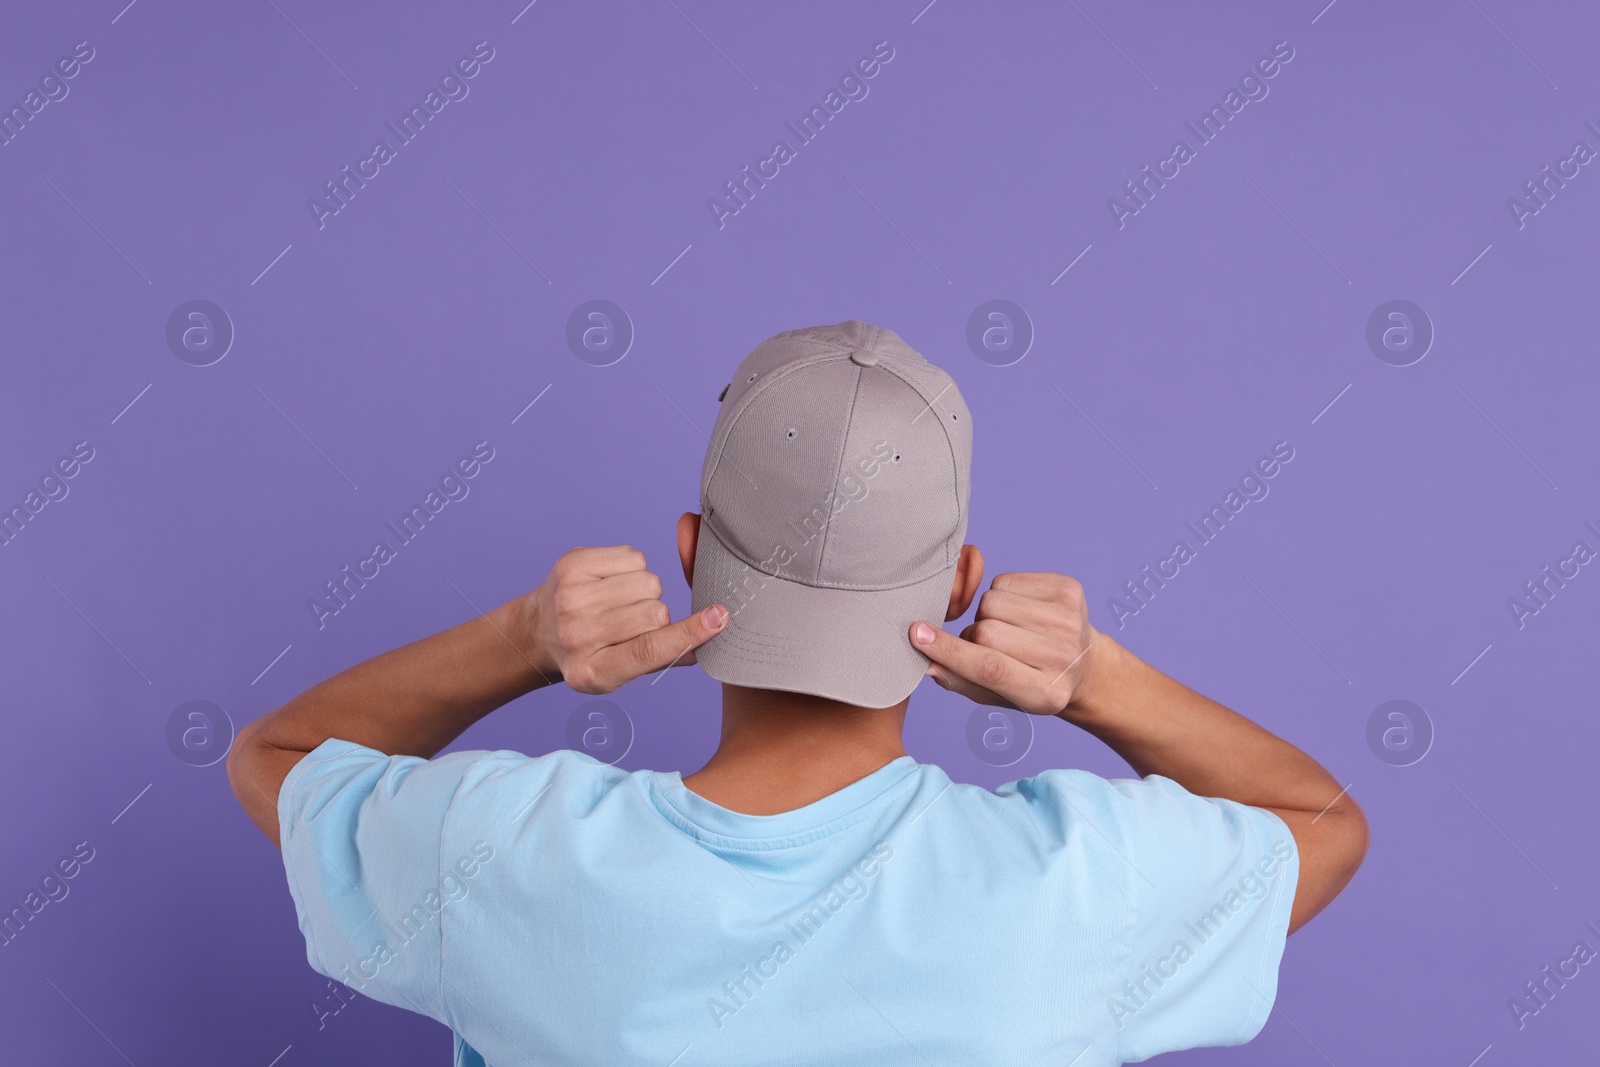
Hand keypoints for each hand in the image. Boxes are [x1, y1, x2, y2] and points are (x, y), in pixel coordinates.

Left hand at [524, 546, 726, 693]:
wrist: (538, 631)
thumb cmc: (589, 653)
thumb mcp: (619, 672)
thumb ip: (661, 659)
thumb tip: (703, 644)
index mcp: (592, 672)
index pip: (649, 650)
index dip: (688, 633)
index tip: (719, 618)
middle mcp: (577, 636)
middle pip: (655, 611)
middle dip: (656, 613)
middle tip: (633, 621)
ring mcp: (570, 597)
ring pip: (647, 581)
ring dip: (645, 589)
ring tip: (620, 601)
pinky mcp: (571, 564)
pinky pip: (633, 556)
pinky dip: (632, 567)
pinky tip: (612, 581)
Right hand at [910, 572, 1097, 715]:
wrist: (1083, 664)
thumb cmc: (1030, 682)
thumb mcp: (997, 696)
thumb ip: (960, 681)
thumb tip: (927, 662)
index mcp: (1045, 694)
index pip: (989, 668)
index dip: (950, 650)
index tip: (917, 634)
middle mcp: (1063, 657)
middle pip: (986, 630)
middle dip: (974, 634)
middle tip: (988, 645)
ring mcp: (1071, 620)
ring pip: (994, 600)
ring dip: (988, 613)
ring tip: (1006, 627)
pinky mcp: (1070, 590)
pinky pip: (1007, 580)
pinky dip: (1003, 593)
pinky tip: (1020, 611)